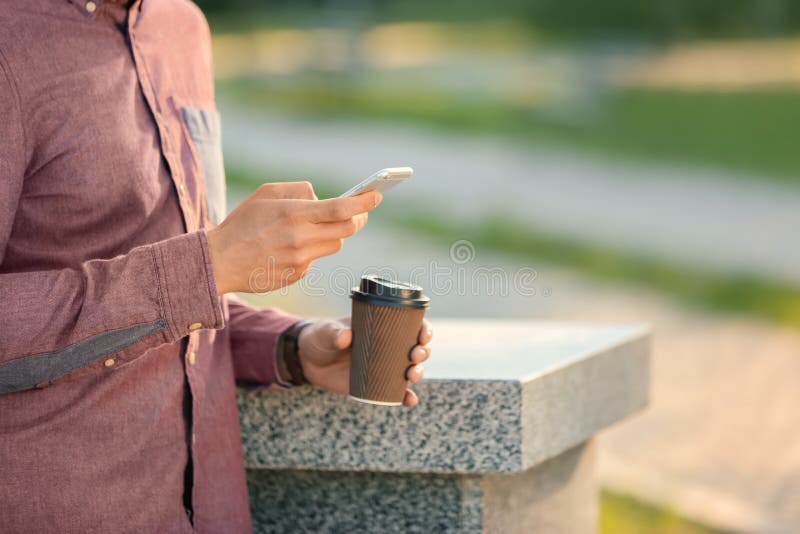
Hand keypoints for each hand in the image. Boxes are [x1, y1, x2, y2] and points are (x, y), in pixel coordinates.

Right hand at [207, 182, 380, 294]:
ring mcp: (301, 260)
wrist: (220, 261)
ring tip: (317, 227)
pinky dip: (312, 250)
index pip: (341, 209)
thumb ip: (298, 190)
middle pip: (347, 229)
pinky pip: (316, 259)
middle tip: (361, 212)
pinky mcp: (298, 275)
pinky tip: (291, 247)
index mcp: (294, 214)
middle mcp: (301, 239)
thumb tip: (321, 197)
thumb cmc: (242, 222)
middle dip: (358, 218)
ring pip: (335, 244)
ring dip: (334, 234)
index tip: (377, 195)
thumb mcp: (265, 194)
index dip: (364, 203)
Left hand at [296, 317, 432, 406]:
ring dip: (418, 372)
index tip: (423, 335)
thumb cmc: (320, 338)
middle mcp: (388, 347)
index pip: (410, 326)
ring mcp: (384, 367)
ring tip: (412, 375)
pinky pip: (397, 392)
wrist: (308, 361)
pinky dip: (406, 397)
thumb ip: (334, 333)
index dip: (423, 330)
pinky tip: (410, 400)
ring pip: (410, 370)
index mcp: (382, 328)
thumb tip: (346, 337)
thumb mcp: (325, 331)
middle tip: (416, 354)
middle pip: (416, 348)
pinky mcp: (377, 385)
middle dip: (423, 352)